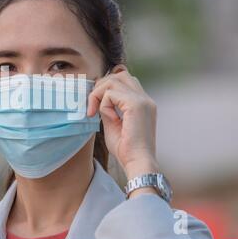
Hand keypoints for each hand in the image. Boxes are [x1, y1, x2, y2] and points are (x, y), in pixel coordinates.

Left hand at [87, 65, 158, 180]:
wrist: (138, 163)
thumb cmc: (126, 150)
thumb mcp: (113, 125)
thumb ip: (107, 110)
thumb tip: (97, 100)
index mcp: (143, 103)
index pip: (125, 80)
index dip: (106, 87)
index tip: (96, 105)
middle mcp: (145, 99)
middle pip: (119, 75)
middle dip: (100, 86)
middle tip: (92, 107)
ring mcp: (143, 100)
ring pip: (113, 80)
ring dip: (98, 94)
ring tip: (94, 112)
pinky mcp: (136, 105)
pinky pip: (111, 93)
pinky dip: (103, 104)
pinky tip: (107, 118)